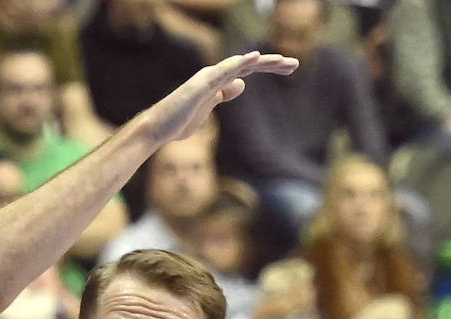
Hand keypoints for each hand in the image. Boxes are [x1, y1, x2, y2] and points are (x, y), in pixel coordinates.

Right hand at [145, 52, 297, 146]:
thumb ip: (222, 96)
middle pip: (248, 64)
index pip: (247, 70)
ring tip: (284, 61)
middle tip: (294, 64)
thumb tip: (240, 84)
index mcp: (216, 83)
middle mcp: (213, 75)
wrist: (157, 129)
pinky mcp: (202, 84)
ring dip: (263, 61)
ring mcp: (207, 78)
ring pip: (240, 64)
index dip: (268, 67)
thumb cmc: (177, 123)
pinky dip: (239, 62)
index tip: (288, 68)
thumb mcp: (207, 109)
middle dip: (272, 63)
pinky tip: (254, 57)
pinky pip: (224, 70)